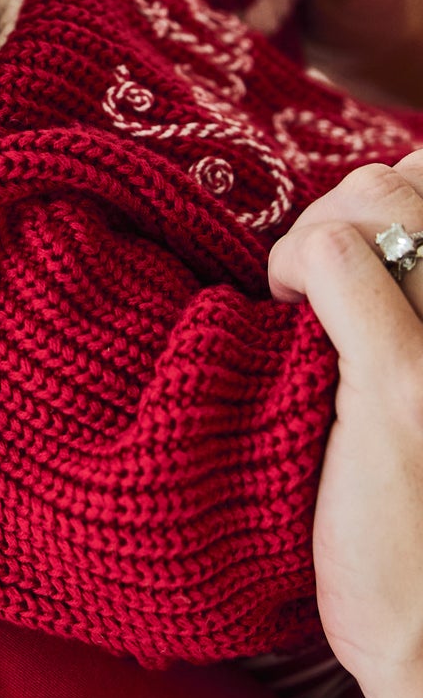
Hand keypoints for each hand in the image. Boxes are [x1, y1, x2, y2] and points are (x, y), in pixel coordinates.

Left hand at [270, 156, 422, 697]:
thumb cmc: (406, 516)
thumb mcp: (405, 388)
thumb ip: (390, 307)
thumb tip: (357, 229)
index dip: (378, 202)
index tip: (342, 270)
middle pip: (395, 181)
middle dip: (336, 213)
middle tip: (309, 294)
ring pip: (370, 203)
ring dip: (314, 240)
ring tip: (306, 314)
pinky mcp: (404, 381)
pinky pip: (337, 257)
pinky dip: (299, 267)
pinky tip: (291, 317)